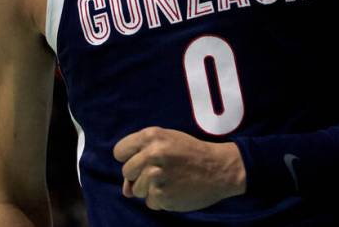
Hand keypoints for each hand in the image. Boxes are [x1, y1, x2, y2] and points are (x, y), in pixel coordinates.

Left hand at [113, 126, 245, 211]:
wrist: (220, 168)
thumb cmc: (191, 153)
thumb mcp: (167, 142)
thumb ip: (141, 158)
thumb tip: (125, 191)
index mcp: (151, 136)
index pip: (119, 151)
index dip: (129, 157)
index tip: (141, 160)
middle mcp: (152, 154)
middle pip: (126, 172)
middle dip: (139, 175)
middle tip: (160, 171)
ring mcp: (156, 176)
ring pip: (136, 190)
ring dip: (150, 189)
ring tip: (170, 180)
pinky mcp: (163, 195)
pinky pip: (150, 202)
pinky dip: (161, 199)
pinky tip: (176, 190)